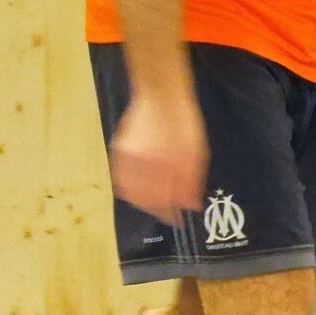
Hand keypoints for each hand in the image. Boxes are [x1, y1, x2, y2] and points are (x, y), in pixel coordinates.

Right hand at [110, 86, 208, 224]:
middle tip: (166, 215)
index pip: (165, 198)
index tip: (177, 220)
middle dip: (157, 209)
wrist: (161, 94)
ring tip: (152, 206)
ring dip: (142, 202)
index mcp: (165, 162)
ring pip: (130, 191)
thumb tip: (191, 206)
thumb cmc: (184, 122)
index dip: (171, 212)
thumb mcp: (197, 151)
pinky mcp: (119, 150)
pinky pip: (121, 178)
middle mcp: (144, 161)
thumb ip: (192, 180)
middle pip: (147, 197)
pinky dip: (129, 189)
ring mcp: (128, 156)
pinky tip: (138, 192)